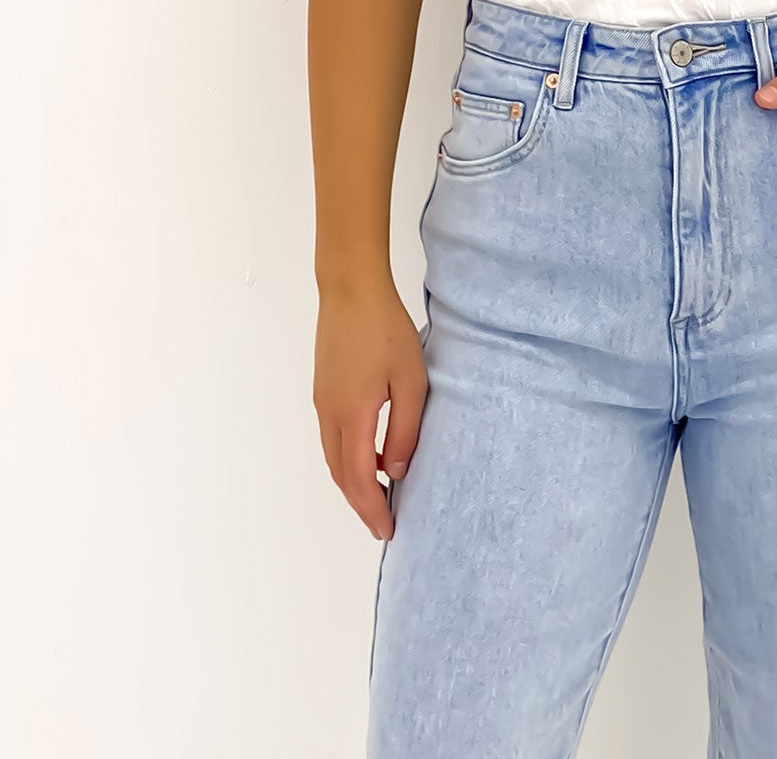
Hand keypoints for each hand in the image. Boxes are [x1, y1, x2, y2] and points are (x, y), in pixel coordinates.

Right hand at [313, 278, 427, 540]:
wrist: (350, 289)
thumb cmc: (385, 330)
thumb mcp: (410, 381)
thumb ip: (405, 430)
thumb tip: (396, 472)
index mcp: (352, 416)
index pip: (359, 479)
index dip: (372, 509)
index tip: (387, 530)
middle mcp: (329, 414)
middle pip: (340, 475)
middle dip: (361, 503)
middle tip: (384, 522)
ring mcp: (322, 401)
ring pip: (333, 457)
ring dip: (353, 482)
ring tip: (380, 495)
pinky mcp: (323, 389)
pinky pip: (332, 438)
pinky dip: (348, 458)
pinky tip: (371, 455)